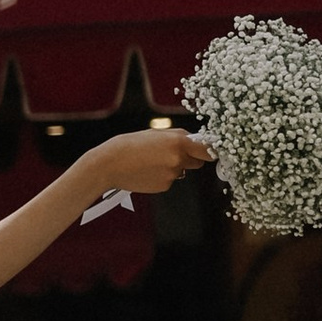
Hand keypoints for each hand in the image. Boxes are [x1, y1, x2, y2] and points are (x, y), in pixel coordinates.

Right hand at [75, 128, 214, 199]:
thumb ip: (178, 136)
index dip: (210, 151)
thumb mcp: (155, 133)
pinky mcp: (164, 187)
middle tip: (170, 154)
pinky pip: (169, 180)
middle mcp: (178, 160)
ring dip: (172, 168)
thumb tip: (194, 140)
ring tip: (150, 162)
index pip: (208, 150)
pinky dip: (161, 177)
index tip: (211, 152)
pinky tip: (146, 171)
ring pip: (181, 172)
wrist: (110, 164)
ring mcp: (172, 175)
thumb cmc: (130, 145)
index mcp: (178, 143)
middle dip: (189, 159)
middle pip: (197, 163)